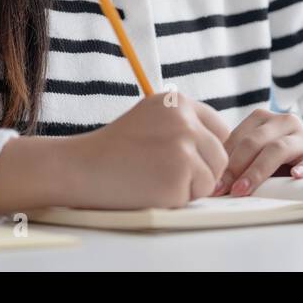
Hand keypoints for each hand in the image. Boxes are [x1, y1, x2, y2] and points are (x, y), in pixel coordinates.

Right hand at [64, 93, 229, 209]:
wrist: (83, 167)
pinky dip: (177, 199)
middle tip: (167, 174)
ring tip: (156, 179)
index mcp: (179, 102)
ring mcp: (184, 146)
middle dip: (202, 171)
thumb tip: (219, 143)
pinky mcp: (180, 173)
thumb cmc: (114, 149)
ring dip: (190, 187)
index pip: (219, 130)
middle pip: (220, 156)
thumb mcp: (150, 117)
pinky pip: (196, 196)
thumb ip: (182, 123)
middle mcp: (186, 120)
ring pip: (212, 178)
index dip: (207, 151)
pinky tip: (151, 188)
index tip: (188, 160)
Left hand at [210, 108, 302, 196]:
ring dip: (258, 170)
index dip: (222, 161)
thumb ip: (241, 162)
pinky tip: (295, 176)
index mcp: (263, 119)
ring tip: (244, 188)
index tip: (212, 183)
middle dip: (235, 167)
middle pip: (254, 141)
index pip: (237, 137)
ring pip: (278, 148)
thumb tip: (213, 185)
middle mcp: (283, 122)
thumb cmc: (286, 161)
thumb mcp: (261, 154)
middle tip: (223, 190)